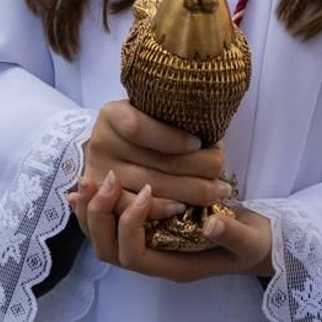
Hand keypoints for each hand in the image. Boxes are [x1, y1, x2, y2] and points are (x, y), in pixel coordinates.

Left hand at [67, 172, 273, 282]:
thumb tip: (211, 224)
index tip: (149, 190)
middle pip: (108, 251)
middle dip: (100, 216)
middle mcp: (155, 259)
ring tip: (90, 177)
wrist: (260, 243)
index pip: (134, 256)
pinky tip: (93, 181)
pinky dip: (99, 204)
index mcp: (175, 266)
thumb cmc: (254, 244)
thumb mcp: (250, 241)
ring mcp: (149, 245)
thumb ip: (232, 234)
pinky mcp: (148, 228)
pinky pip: (112, 222)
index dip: (131, 224)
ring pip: (104, 238)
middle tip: (104, 179)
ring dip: (93, 210)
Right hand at [82, 101, 229, 218]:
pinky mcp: (104, 201)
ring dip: (190, 192)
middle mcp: (100, 144)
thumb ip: (172, 117)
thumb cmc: (144, 126)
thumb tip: (212, 131)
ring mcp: (100, 174)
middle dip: (196, 167)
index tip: (199, 142)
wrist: (112, 148)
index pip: (138, 128)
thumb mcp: (151, 111)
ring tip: (217, 191)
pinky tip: (184, 207)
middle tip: (221, 169)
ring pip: (150, 187)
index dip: (171, 138)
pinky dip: (162, 210)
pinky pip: (136, 210)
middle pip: (153, 161)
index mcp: (111, 115)